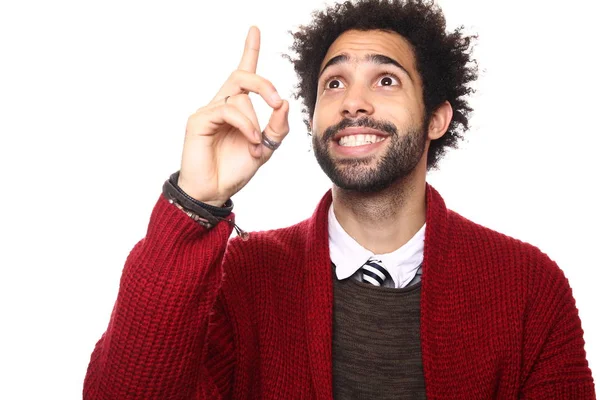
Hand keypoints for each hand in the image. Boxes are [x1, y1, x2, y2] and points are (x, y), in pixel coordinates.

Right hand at [178, 26, 288, 205]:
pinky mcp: (199, 120)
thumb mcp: (265, 148)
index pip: (243, 73)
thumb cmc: (235, 169)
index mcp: (237, 108)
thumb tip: (285, 103)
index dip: (249, 50)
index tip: (255, 29)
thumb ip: (277, 128)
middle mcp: (222, 104)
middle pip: (243, 75)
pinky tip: (249, 141)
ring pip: (239, 97)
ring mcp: (209, 110)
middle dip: (265, 84)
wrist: (215, 192)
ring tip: (255, 145)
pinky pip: (229, 110)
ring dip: (255, 121)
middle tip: (277, 101)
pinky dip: (245, 125)